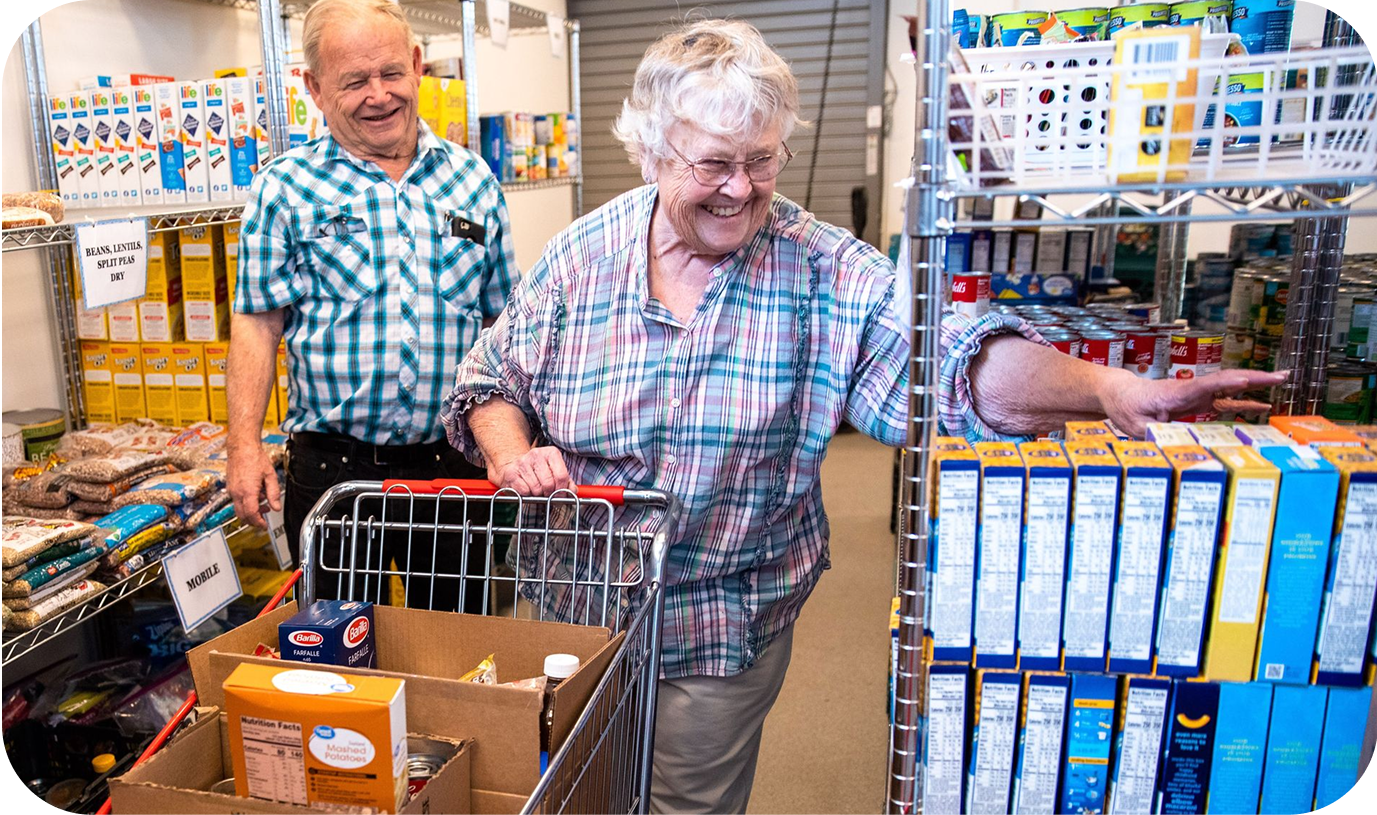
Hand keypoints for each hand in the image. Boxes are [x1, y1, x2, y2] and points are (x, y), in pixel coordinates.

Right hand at [227, 443, 280, 528]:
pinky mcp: (230, 487)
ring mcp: (231, 490)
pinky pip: (236, 501)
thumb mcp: (270, 476)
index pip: (251, 514)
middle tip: (264, 518)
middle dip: (254, 520)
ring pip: (238, 509)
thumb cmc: (254, 457)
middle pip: (243, 515)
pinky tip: (255, 495)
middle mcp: (237, 492)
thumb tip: (276, 507)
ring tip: (263, 503)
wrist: (242, 447)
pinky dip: (245, 503)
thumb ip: (274, 493)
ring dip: (250, 511)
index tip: (264, 525)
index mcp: (247, 491)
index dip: (258, 523)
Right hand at [488, 446, 571, 495]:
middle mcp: (537, 454)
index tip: (560, 496)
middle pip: (549, 483)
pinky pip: (524, 491)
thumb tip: (573, 491)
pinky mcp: (512, 472)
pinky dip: (527, 495)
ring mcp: (523, 462)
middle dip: (549, 494)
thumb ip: (567, 482)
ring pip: (536, 489)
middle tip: (547, 494)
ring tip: (536, 489)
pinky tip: (527, 488)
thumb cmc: (538, 471)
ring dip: (538, 494)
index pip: (562, 475)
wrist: (514, 466)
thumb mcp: (555, 472)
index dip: (562, 490)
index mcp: (551, 453)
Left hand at [1099, 368, 1288, 438]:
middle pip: (1227, 381)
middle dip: (1255, 378)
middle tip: (1282, 375)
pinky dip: (1245, 400)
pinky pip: (1225, 399)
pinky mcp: (1198, 400)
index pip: (1206, 385)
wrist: (1121, 394)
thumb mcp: (1135, 425)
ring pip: (1230, 387)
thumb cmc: (1127, 407)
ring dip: (1255, 384)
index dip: (1227, 383)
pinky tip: (1263, 404)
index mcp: (1176, 393)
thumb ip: (1154, 434)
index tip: (1246, 380)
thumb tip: (1173, 444)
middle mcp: (1191, 390)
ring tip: (1282, 381)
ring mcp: (1197, 393)